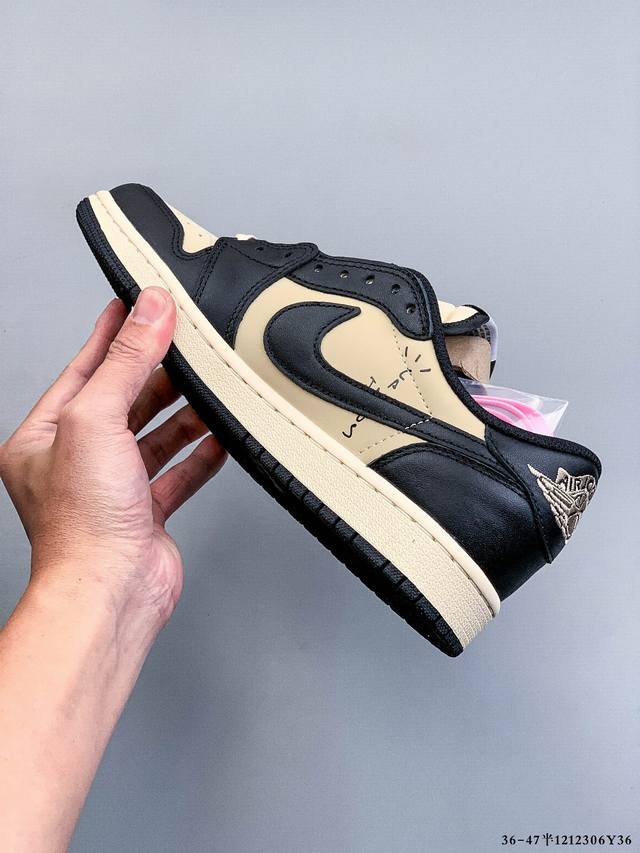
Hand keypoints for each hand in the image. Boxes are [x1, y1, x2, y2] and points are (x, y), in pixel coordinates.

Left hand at [0, 286, 226, 628]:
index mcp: (44, 438)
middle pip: (124, 402)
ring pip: (154, 438)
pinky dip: (200, 455)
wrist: (110, 593)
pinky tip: (220, 438)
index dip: (111, 335)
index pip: (83, 370)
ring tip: (212, 388)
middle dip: (158, 374)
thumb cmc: (81, 523)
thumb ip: (126, 363)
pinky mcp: (145, 513)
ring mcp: (112, 489)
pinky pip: (178, 474)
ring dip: (184, 415)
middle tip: (188, 343)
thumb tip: (148, 311)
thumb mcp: (96, 420)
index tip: (135, 305)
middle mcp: (75, 462)